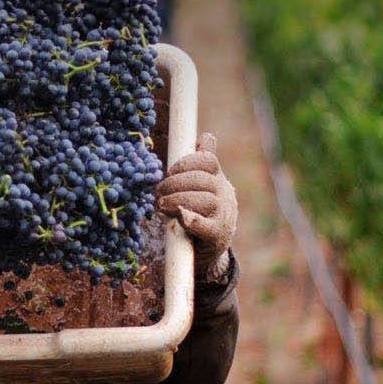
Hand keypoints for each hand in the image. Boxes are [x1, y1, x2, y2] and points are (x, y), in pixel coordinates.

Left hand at [155, 131, 236, 280]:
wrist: (212, 245)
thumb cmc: (202, 210)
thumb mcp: (203, 184)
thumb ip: (201, 162)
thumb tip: (207, 137)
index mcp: (218, 178)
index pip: (207, 161)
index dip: (185, 163)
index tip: (169, 172)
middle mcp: (224, 193)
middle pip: (200, 180)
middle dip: (174, 184)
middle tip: (158, 193)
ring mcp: (223, 213)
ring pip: (203, 200)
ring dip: (177, 201)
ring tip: (162, 206)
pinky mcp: (217, 235)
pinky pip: (205, 225)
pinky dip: (192, 220)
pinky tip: (182, 217)